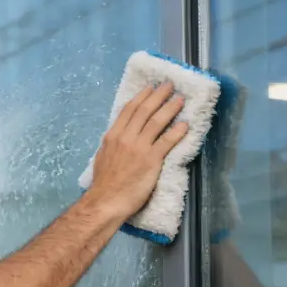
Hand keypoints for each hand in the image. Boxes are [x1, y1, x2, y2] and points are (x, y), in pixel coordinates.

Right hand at [89, 82, 188, 219]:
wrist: (106, 201)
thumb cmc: (104, 183)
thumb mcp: (102, 157)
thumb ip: (113, 144)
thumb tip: (118, 136)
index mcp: (113, 136)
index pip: (129, 110)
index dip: (142, 96)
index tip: (150, 87)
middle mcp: (126, 137)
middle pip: (145, 110)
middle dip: (158, 95)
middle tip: (169, 85)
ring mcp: (139, 148)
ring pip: (157, 122)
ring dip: (170, 108)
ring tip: (180, 99)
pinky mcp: (152, 160)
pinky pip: (167, 141)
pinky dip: (177, 131)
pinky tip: (185, 125)